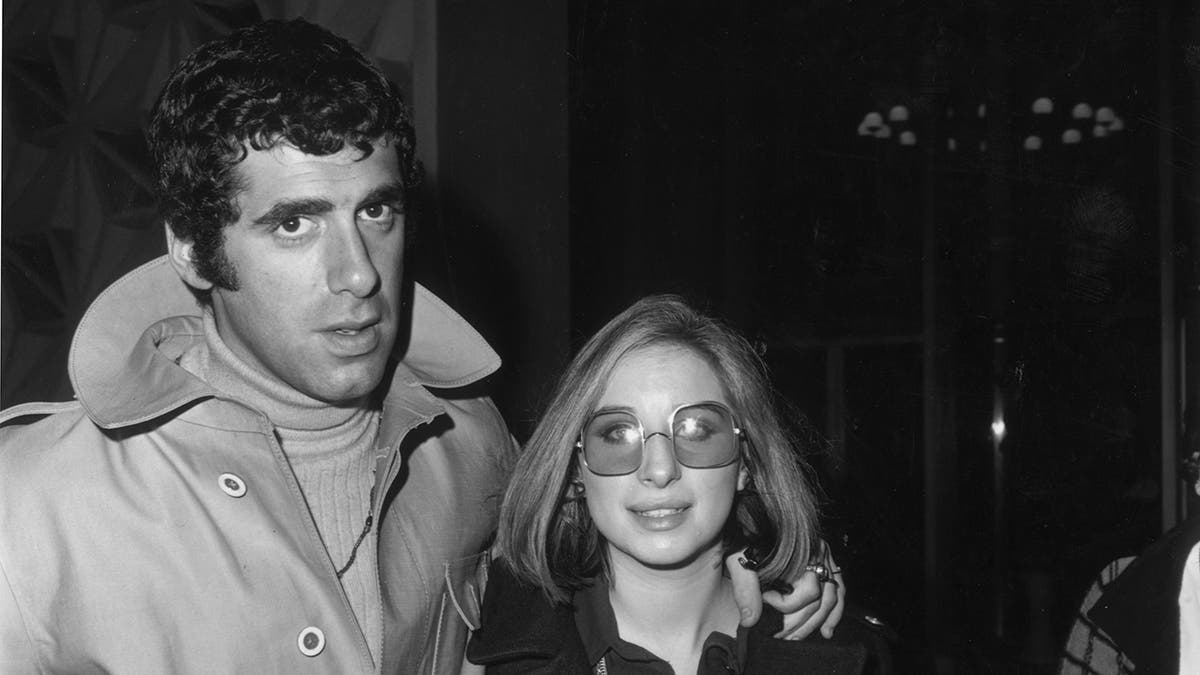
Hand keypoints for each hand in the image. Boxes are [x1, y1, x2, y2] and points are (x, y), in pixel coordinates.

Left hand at [725, 542, 844, 639]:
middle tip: (779, 636)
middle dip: (798, 624)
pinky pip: (839, 591)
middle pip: (819, 601)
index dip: (786, 605)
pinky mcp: (826, 562)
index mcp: (801, 551)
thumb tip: (750, 621)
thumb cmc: (746, 535)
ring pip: (832, 599)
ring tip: (795, 638)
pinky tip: (826, 632)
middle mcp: (818, 553)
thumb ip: (745, 588)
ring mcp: (825, 557)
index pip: (808, 592)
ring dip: (815, 624)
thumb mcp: (739, 557)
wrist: (752, 514)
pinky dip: (834, 614)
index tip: (766, 601)